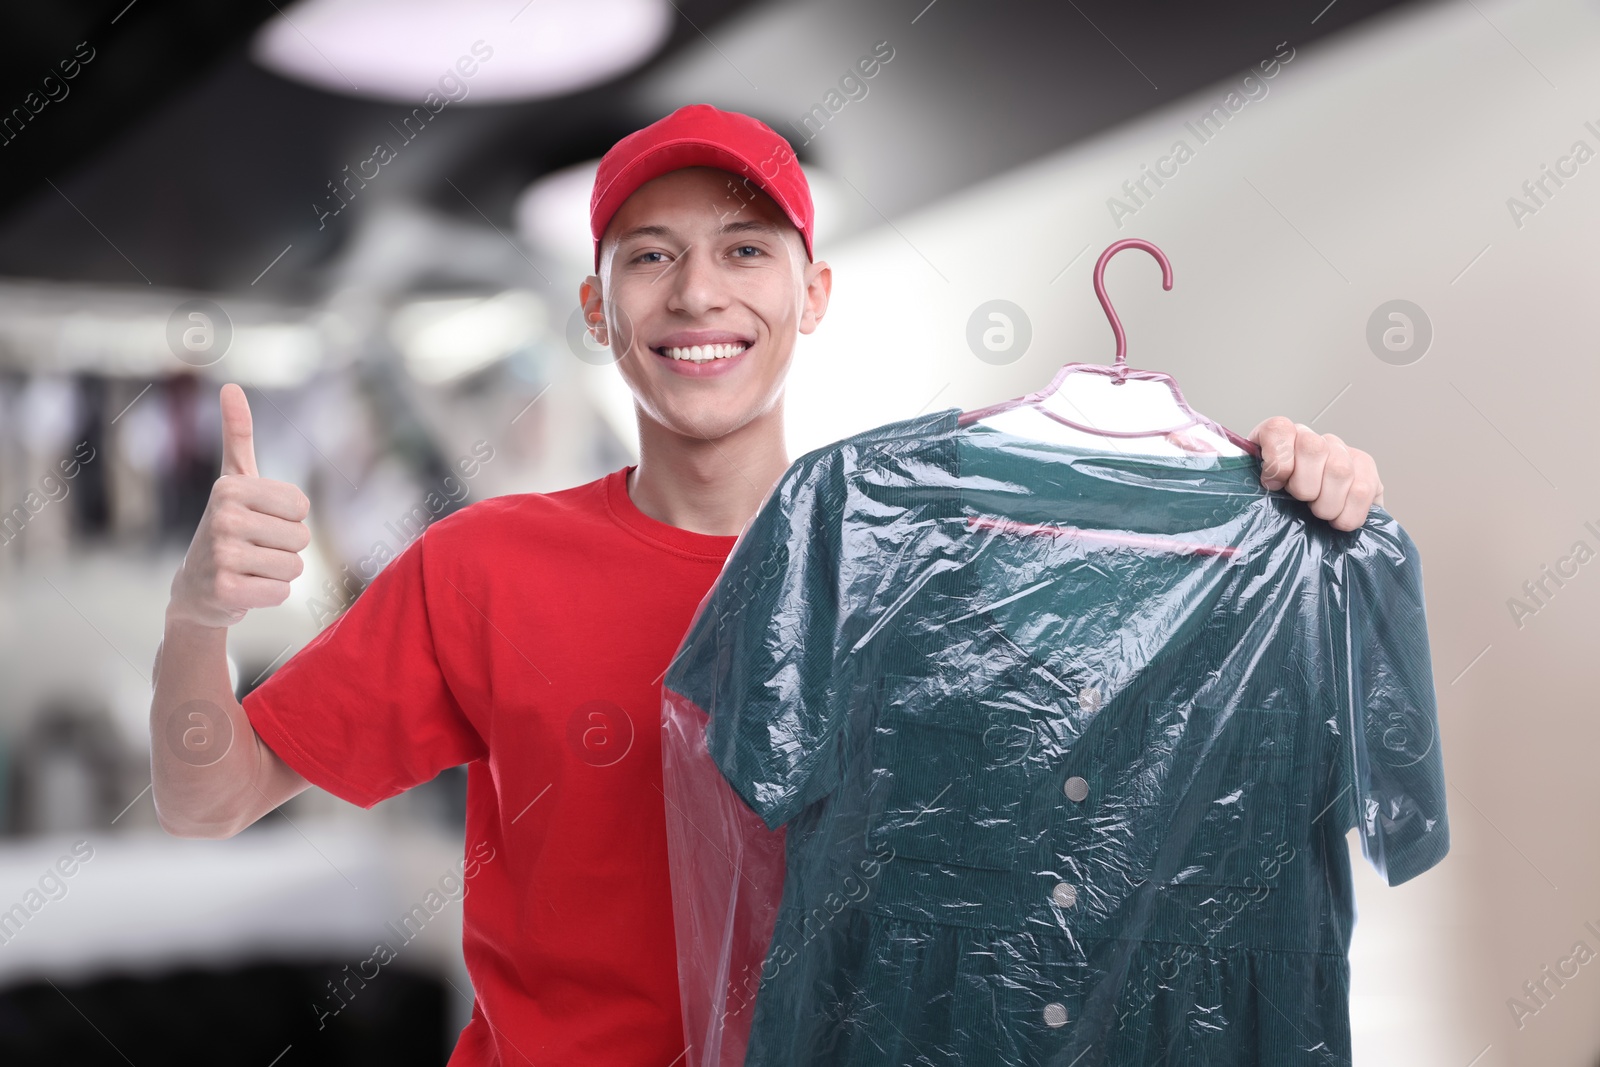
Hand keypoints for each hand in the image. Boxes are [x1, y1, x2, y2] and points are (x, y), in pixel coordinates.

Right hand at [168, 384, 311, 627]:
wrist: (196, 588)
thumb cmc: (227, 528)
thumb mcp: (233, 480)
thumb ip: (237, 435)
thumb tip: (231, 386)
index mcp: (230, 488)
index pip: (302, 507)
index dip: (289, 519)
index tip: (260, 521)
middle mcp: (222, 517)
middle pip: (302, 538)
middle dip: (286, 549)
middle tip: (254, 549)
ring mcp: (221, 555)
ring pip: (295, 567)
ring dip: (279, 573)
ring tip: (250, 569)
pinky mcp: (225, 591)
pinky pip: (282, 593)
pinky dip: (270, 595)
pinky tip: (244, 590)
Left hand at [1250, 416, 1383, 531]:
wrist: (1306, 516)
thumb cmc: (1277, 502)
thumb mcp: (1255, 489)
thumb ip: (1250, 481)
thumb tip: (1250, 480)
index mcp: (1279, 437)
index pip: (1279, 429)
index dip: (1277, 460)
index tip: (1273, 484)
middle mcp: (1311, 438)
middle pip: (1313, 448)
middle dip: (1305, 486)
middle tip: (1302, 502)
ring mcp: (1341, 450)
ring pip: (1340, 469)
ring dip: (1327, 503)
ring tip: (1320, 513)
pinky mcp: (1365, 467)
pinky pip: (1364, 487)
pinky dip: (1350, 512)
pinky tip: (1339, 519)